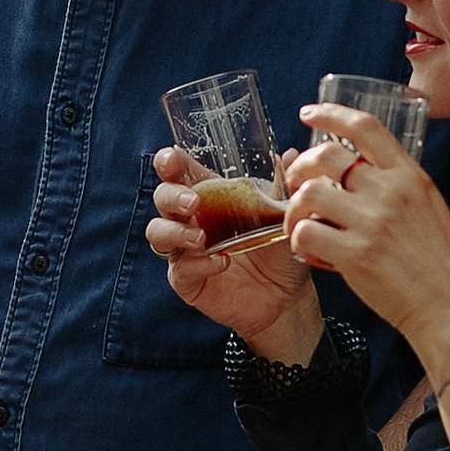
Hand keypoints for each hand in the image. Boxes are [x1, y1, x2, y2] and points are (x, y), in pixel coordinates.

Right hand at [144, 146, 325, 356]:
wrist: (287, 295)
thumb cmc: (279, 249)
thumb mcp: (283, 215)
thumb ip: (282, 187)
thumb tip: (290, 156)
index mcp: (210, 195)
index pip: (180, 171)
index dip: (169, 161)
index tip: (173, 159)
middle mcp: (191, 219)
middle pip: (162, 197)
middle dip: (172, 195)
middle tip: (193, 202)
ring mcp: (186, 250)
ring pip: (158, 232)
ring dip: (175, 230)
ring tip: (202, 237)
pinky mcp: (188, 280)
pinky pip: (181, 269)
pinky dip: (198, 264)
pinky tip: (221, 262)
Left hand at [272, 107, 449, 354]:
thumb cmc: (445, 264)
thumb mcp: (430, 208)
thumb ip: (397, 187)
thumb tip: (357, 175)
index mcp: (411, 176)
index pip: (365, 127)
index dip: (331, 113)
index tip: (309, 114)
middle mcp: (391, 192)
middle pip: (326, 155)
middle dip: (301, 166)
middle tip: (295, 184)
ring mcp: (373, 223)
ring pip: (310, 192)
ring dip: (294, 208)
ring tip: (298, 223)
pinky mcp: (357, 256)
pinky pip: (306, 234)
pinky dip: (298, 240)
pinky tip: (307, 250)